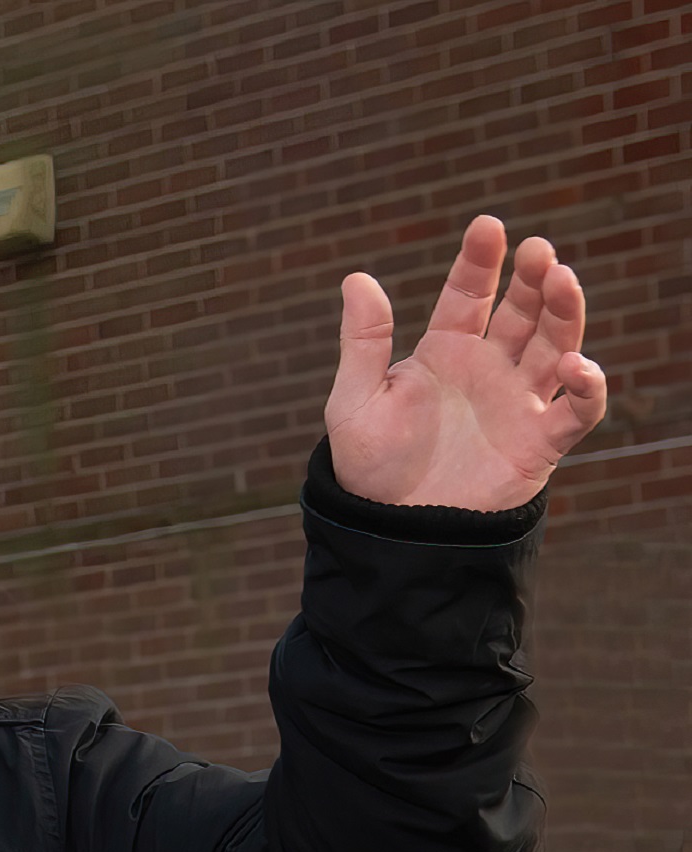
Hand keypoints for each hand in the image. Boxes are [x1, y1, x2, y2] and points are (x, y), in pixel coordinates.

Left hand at [327, 214, 609, 511]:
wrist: (393, 532)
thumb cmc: (370, 468)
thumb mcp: (355, 401)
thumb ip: (362, 343)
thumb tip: (356, 278)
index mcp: (445, 352)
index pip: (469, 294)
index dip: (480, 261)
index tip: (488, 227)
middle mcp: (489, 368)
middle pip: (524, 311)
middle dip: (534, 278)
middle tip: (539, 251)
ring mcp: (519, 401)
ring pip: (557, 345)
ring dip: (565, 312)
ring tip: (562, 280)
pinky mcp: (541, 442)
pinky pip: (578, 409)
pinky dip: (588, 385)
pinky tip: (577, 363)